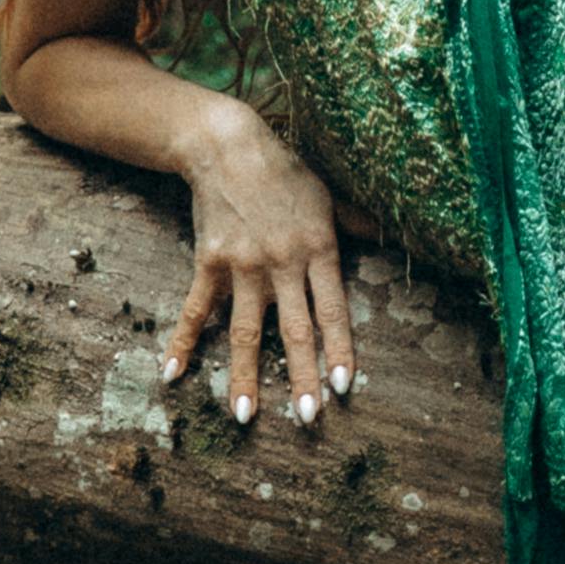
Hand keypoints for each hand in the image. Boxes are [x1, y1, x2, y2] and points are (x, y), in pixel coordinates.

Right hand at [162, 103, 355, 426]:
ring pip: (246, 331)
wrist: (228, 146)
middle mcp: (283, 264)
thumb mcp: (329, 197)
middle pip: (295, 331)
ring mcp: (244, 266)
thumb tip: (391, 236)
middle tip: (306, 418)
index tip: (342, 387)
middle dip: (301, 377)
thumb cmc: (285, 172)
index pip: (333, 311)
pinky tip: (173, 374)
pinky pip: (196, 310)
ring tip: (243, 416)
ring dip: (244, 375)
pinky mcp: (209, 263)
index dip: (339, 350)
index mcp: (319, 251)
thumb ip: (358, 223)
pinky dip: (184, 342)